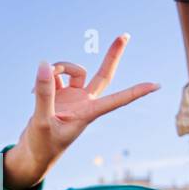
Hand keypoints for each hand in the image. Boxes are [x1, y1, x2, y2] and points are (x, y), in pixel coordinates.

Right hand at [4, 35, 158, 189]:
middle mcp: (85, 103)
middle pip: (104, 74)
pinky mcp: (59, 95)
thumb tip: (45, 64)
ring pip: (72, 70)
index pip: (117, 100)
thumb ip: (44, 93)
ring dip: (58, 68)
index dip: (136, 92)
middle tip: (125, 35)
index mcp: (89, 114)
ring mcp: (73, 98)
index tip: (156, 85)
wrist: (33, 154)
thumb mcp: (42, 120)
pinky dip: (44, 78)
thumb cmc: (42, 145)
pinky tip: (32, 92)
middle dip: (113, 55)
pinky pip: (54, 76)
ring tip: (39, 85)